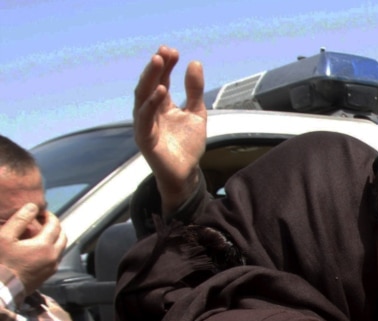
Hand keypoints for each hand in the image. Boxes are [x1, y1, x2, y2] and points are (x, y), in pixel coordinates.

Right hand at [0, 205, 66, 294]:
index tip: (41, 212)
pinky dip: (52, 249)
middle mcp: (53, 257)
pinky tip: (39, 248)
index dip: (49, 216)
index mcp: (44, 246)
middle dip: (55, 226)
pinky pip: (55, 258)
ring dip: (55, 238)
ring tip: (41, 233)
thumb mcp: (5, 237)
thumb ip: (20, 220)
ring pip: (61, 248)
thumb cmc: (0, 263)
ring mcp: (52, 268)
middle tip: (43, 221)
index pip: (54, 225)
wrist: (0, 289)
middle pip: (62, 236)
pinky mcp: (47, 276)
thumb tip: (33, 207)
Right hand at [134, 46, 206, 215]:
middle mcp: (150, 112)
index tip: (173, 51)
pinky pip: (145, 118)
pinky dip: (151, 103)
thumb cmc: (188, 145)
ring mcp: (145, 124)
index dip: (165, 65)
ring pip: (142, 97)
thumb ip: (195, 91)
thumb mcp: (197, 113)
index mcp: (161, 105)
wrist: (187, 174)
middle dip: (156, 67)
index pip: (160, 79)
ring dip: (150, 78)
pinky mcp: (144, 138)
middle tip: (163, 51)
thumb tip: (195, 63)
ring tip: (158, 61)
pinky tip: (161, 90)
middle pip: (149, 84)